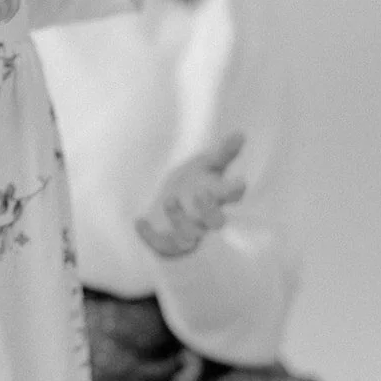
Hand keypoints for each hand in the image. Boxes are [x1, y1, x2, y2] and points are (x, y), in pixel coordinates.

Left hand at [135, 132, 246, 257]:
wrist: (171, 203)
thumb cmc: (194, 182)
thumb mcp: (206, 164)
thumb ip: (223, 152)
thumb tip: (240, 134)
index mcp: (217, 197)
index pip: (232, 197)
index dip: (235, 191)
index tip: (239, 181)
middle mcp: (205, 219)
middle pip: (216, 222)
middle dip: (209, 210)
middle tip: (200, 192)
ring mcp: (189, 233)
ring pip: (190, 237)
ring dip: (180, 220)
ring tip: (170, 199)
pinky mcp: (170, 244)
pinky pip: (162, 247)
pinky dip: (150, 237)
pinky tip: (139, 221)